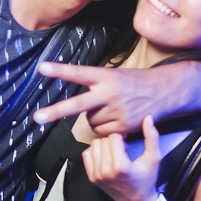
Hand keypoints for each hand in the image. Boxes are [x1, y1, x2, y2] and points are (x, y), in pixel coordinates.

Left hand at [34, 62, 158, 135]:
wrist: (162, 93)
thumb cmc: (134, 83)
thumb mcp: (114, 75)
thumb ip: (95, 85)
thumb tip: (77, 105)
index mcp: (106, 77)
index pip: (79, 73)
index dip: (60, 71)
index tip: (42, 68)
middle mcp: (110, 93)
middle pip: (77, 105)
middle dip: (56, 111)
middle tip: (37, 117)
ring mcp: (116, 111)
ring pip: (90, 121)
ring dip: (95, 118)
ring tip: (111, 109)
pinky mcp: (122, 126)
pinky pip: (101, 132)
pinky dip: (104, 129)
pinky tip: (117, 119)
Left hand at [82, 116, 161, 200]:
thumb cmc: (146, 180)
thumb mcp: (154, 158)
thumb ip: (152, 137)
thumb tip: (147, 118)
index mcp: (121, 166)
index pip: (114, 136)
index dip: (122, 136)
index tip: (127, 144)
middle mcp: (106, 171)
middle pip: (103, 140)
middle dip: (113, 141)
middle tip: (122, 149)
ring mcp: (96, 175)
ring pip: (93, 145)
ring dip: (103, 145)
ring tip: (114, 153)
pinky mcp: (91, 177)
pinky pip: (87, 154)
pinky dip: (95, 152)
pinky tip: (106, 158)